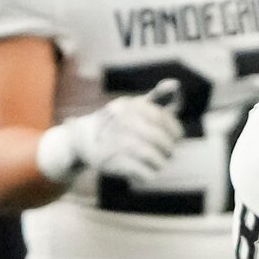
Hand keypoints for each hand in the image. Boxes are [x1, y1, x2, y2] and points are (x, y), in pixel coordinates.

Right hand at [36, 79, 182, 186]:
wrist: (82, 140)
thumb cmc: (120, 122)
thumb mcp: (137, 107)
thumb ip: (159, 98)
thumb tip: (176, 83)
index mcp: (128, 106)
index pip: (162, 119)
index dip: (174, 130)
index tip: (175, 136)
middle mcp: (119, 122)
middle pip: (160, 140)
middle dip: (168, 148)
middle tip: (166, 152)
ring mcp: (114, 143)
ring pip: (155, 159)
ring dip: (160, 163)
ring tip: (157, 162)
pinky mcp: (111, 163)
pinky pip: (145, 174)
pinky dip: (150, 175)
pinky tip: (145, 171)